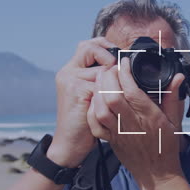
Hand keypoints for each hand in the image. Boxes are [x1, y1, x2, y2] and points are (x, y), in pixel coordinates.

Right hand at [47, 37, 116, 167]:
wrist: (70, 144)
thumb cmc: (85, 122)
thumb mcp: (92, 96)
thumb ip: (100, 80)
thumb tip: (121, 67)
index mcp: (71, 71)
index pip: (88, 45)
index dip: (104, 47)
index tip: (118, 57)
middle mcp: (68, 72)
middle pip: (91, 48)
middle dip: (109, 57)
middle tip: (119, 71)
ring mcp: (71, 80)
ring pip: (102, 68)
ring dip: (113, 80)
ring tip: (116, 95)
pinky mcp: (76, 90)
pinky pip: (103, 83)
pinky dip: (111, 93)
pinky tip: (111, 105)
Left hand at [86, 57, 184, 189]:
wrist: (157, 175)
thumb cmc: (167, 146)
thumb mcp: (175, 121)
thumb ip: (174, 97)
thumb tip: (178, 77)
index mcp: (149, 117)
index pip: (132, 91)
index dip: (125, 73)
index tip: (124, 62)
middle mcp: (131, 124)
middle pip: (112, 97)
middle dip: (108, 77)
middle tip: (111, 67)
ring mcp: (118, 133)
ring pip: (101, 109)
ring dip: (98, 91)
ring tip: (102, 79)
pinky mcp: (110, 140)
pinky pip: (95, 125)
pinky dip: (92, 110)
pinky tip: (96, 99)